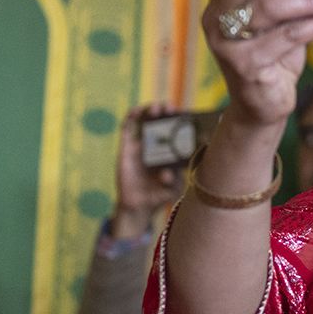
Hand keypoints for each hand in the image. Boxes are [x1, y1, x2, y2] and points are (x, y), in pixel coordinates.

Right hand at [113, 104, 180, 234]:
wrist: (139, 205)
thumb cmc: (160, 195)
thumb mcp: (172, 189)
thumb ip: (173, 181)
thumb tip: (167, 173)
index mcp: (172, 151)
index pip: (177, 130)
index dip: (181, 120)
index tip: (186, 115)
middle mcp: (157, 145)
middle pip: (162, 121)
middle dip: (166, 112)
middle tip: (170, 108)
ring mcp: (142, 145)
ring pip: (145, 121)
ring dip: (150, 110)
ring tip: (155, 109)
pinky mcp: (126, 148)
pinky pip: (127, 129)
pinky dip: (130, 118)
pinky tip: (136, 112)